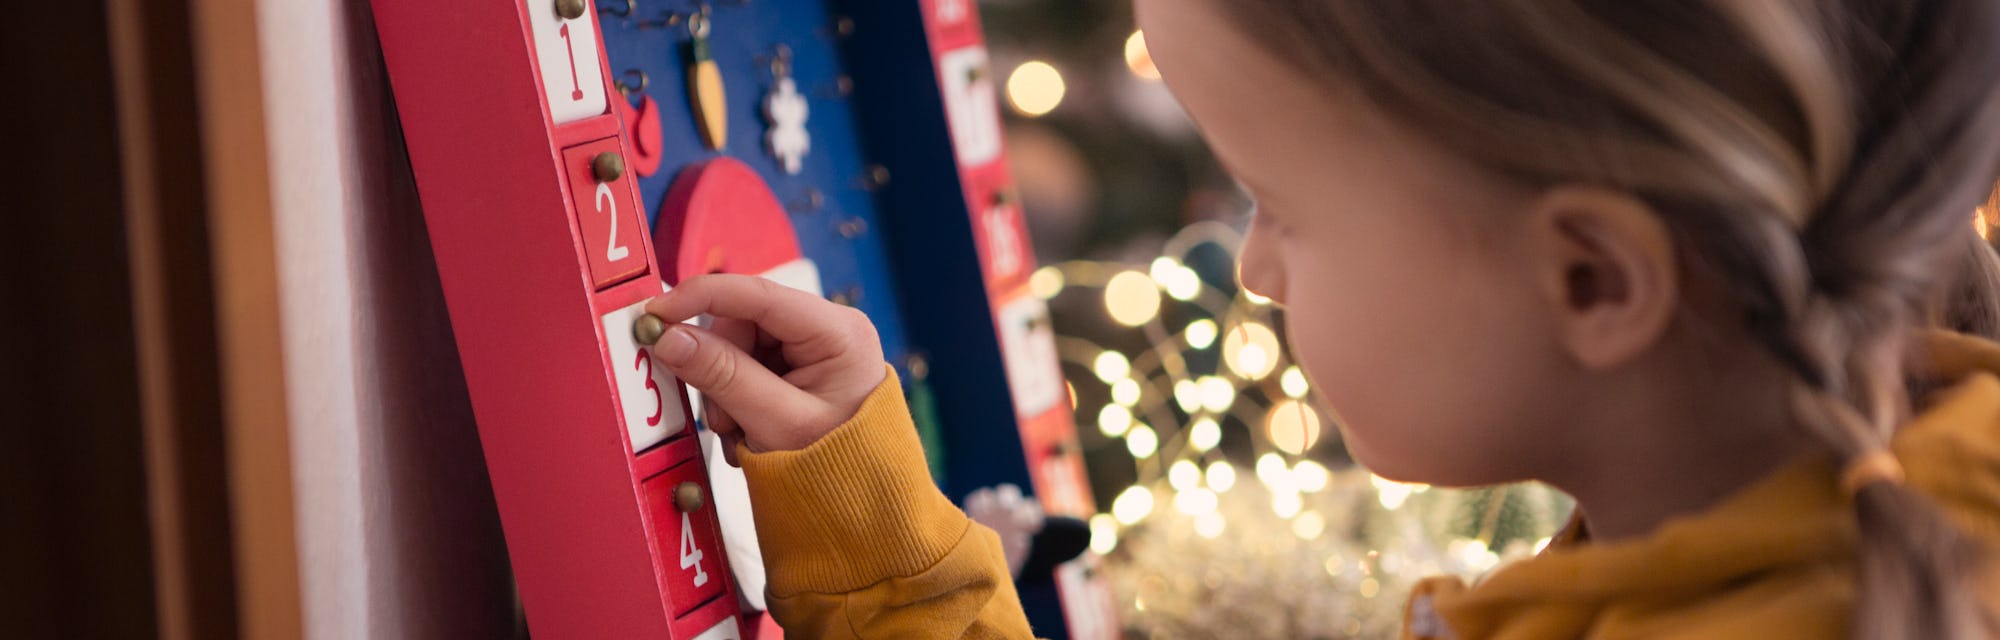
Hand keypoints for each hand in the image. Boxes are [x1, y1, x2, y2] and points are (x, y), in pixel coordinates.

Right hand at [643, 274, 887, 463]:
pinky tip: (750, 431)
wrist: (862, 505)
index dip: (701, 296)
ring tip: (744, 434)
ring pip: (737, 347)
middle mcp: (828, 328)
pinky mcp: (798, 367)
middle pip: (742, 323)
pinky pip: (745, 367)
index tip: (656, 313)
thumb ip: (722, 376)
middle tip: (724, 420)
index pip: (758, 294)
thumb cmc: (836, 467)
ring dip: (725, 392)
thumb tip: (668, 336)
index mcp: (838, 331)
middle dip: (720, 370)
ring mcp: (813, 348)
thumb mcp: (776, 424)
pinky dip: (735, 400)